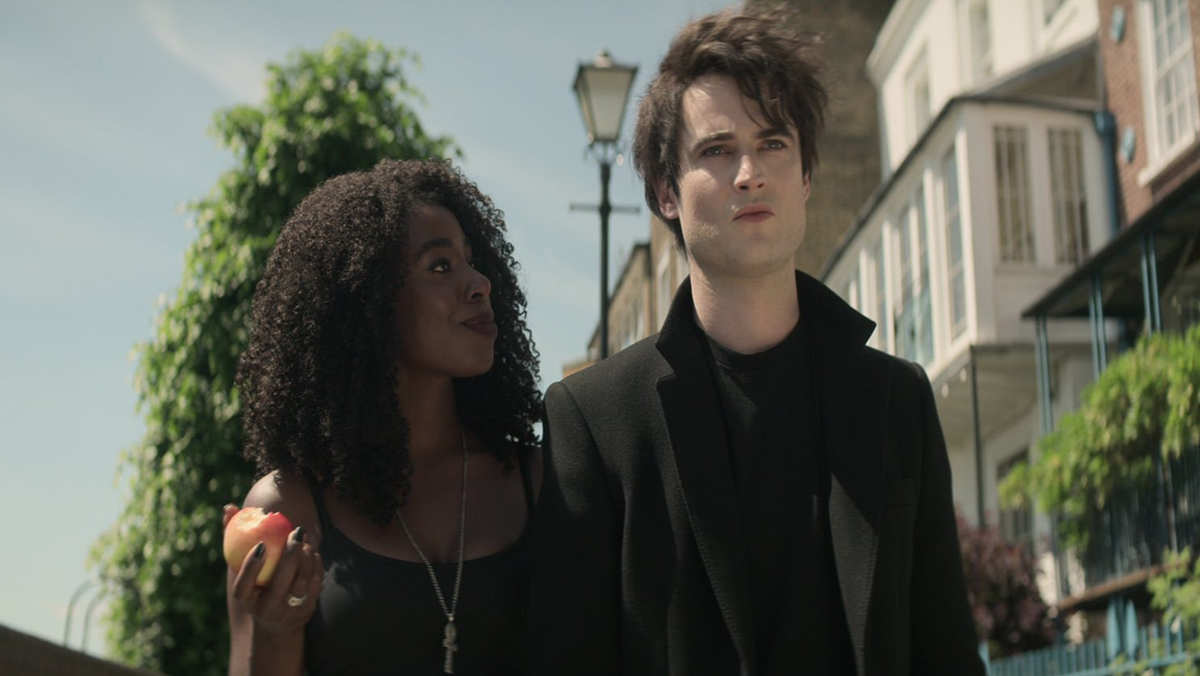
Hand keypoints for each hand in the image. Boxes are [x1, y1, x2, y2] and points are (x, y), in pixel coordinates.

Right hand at [224, 503, 322, 637]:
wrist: (277, 622)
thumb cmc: (254, 583)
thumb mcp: (241, 568)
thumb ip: (233, 538)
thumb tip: (230, 508)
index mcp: (245, 600)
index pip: (243, 586)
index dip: (251, 566)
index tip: (261, 544)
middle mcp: (266, 610)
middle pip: (280, 583)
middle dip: (290, 555)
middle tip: (296, 532)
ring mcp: (288, 612)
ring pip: (301, 582)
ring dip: (306, 557)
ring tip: (304, 542)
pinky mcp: (307, 610)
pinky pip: (315, 583)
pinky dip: (315, 564)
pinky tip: (311, 552)